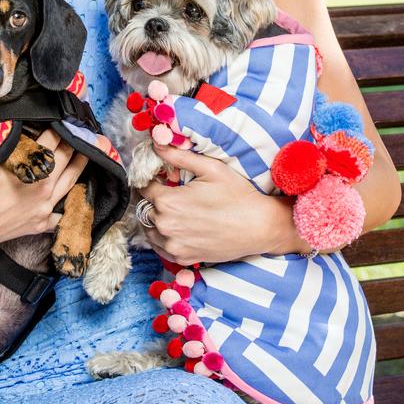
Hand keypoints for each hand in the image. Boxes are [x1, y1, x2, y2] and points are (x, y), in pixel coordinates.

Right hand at [0, 129, 87, 251]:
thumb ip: (14, 143)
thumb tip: (27, 128)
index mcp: (34, 167)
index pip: (54, 138)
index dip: (60, 125)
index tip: (69, 115)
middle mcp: (45, 188)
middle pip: (67, 158)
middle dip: (78, 142)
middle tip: (90, 132)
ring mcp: (43, 209)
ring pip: (70, 183)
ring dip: (80, 166)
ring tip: (90, 153)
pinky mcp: (38, 225)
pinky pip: (61, 215)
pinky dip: (69, 204)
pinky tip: (75, 196)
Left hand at [138, 142, 292, 264]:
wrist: (259, 227)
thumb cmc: (237, 195)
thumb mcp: (210, 168)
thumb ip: (179, 156)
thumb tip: (156, 143)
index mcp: (168, 202)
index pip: (143, 188)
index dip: (151, 180)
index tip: (160, 179)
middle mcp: (165, 226)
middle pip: (145, 209)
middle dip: (154, 200)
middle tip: (172, 194)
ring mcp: (173, 246)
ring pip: (150, 230)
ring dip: (157, 220)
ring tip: (177, 212)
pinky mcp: (182, 259)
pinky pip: (161, 248)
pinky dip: (165, 238)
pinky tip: (181, 228)